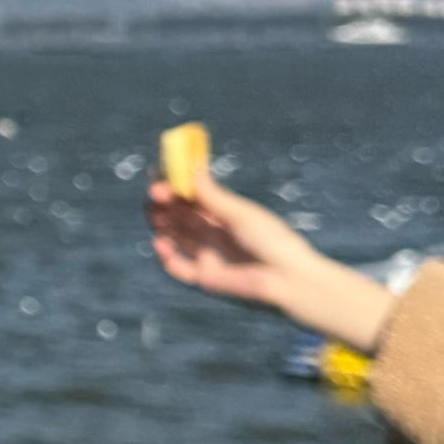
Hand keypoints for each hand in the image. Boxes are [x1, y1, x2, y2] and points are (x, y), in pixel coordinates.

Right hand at [146, 170, 394, 351]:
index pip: (191, 197)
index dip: (174, 187)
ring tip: (156, 216)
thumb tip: (192, 166)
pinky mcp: (205, 277)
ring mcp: (207, 255)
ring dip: (162, 225)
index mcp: (222, 213)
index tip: (161, 177)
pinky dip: (166, 258)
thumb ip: (212, 195)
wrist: (288, 278)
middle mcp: (212, 233)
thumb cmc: (272, 240)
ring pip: (175, 238)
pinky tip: (161, 244)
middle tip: (155, 195)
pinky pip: (179, 268)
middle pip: (179, 216)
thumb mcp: (240, 215)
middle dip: (164, 204)